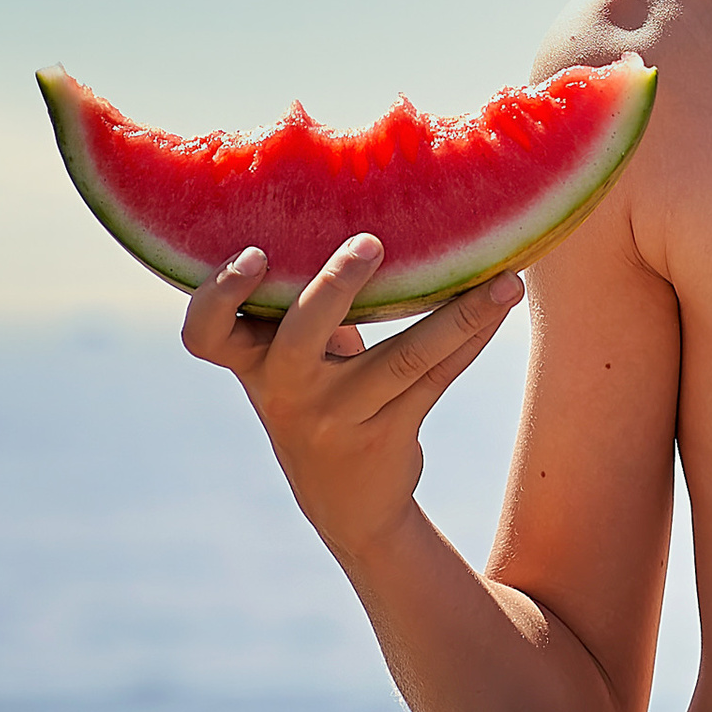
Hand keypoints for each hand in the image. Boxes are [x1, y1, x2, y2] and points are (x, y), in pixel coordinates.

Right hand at [180, 234, 524, 563]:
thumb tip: (360, 206)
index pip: (206, 334)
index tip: (253, 254)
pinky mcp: (387, 436)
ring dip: (459, 313)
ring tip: (506, 281)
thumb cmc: (317, 396)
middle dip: (335, 286)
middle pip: (302, 336)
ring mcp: (337, 417)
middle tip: (372, 242)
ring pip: (403, 359)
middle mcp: (287, 391)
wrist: (346, 504)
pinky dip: (472, 334)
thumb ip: (301, 306)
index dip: (219, 294)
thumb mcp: (291, 361)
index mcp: (253, 362)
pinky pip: (436, 377)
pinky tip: (502, 302)